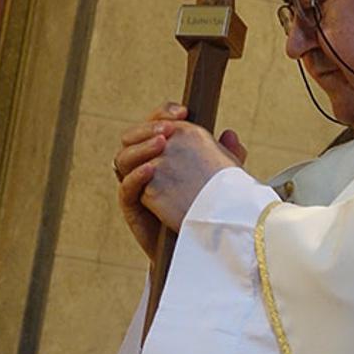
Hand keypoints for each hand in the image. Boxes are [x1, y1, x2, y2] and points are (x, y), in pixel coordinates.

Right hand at [115, 103, 247, 257]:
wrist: (201, 242)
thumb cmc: (209, 205)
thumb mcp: (224, 177)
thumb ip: (228, 155)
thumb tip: (230, 134)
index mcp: (166, 151)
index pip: (157, 123)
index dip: (164, 112)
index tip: (184, 110)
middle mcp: (147, 164)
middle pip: (134, 137)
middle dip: (149, 127)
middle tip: (169, 128)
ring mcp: (138, 185)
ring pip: (123, 158)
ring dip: (141, 147)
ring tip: (161, 142)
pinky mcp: (134, 208)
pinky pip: (126, 189)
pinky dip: (135, 176)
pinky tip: (150, 169)